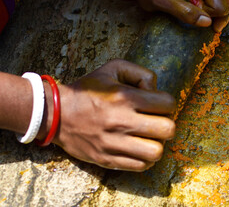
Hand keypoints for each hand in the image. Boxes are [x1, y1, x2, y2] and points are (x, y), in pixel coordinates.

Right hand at [41, 59, 175, 170]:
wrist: (57, 114)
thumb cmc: (88, 90)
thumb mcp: (112, 68)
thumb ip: (140, 72)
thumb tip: (156, 89)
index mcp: (125, 97)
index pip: (167, 104)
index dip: (167, 103)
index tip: (157, 104)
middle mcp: (122, 121)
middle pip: (167, 130)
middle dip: (166, 124)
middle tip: (156, 122)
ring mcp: (115, 144)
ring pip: (156, 152)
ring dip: (157, 144)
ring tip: (148, 137)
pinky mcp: (108, 159)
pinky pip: (141, 166)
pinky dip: (145, 158)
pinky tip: (138, 148)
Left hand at [129, 0, 228, 31]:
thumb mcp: (161, 0)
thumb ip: (184, 12)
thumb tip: (208, 23)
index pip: (223, 5)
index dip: (210, 15)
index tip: (192, 9)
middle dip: (227, 11)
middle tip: (204, 14)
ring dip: (223, 8)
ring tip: (200, 8)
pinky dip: (219, 4)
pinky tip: (201, 5)